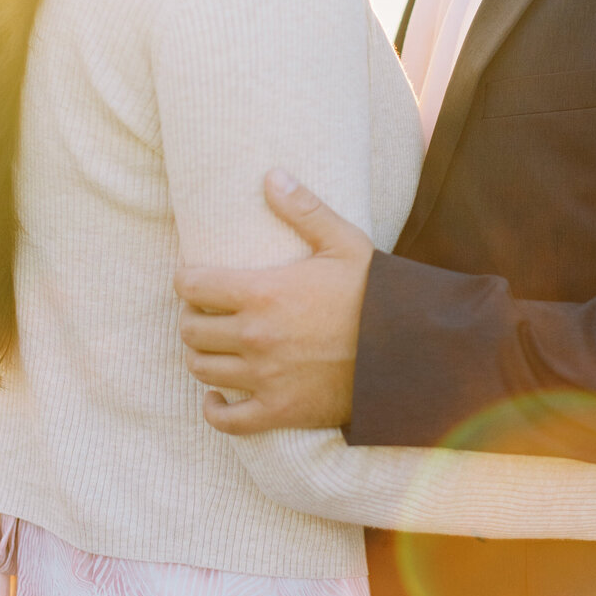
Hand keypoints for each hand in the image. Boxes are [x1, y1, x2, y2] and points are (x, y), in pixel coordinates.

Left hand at [175, 171, 373, 435]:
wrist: (409, 352)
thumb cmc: (376, 294)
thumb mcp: (344, 244)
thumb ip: (304, 210)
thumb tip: (271, 175)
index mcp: (263, 293)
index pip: (192, 285)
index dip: (186, 278)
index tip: (193, 276)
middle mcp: (254, 337)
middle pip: (190, 328)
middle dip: (192, 315)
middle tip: (206, 310)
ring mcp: (263, 378)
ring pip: (201, 369)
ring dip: (202, 354)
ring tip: (215, 344)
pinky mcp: (278, 412)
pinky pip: (226, 420)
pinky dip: (215, 409)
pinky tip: (218, 396)